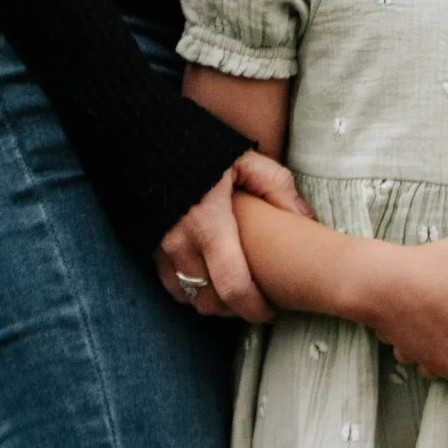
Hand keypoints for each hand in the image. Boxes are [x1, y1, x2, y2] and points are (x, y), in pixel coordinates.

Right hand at [158, 150, 308, 320]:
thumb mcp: (244, 158)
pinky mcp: (145, 245)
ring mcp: (158, 246)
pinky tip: (207, 277)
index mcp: (209, 223)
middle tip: (257, 305)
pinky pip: (169, 283)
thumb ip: (276, 187)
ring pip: (187, 297)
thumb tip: (305, 219)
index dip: (255, 309)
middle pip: (210, 302)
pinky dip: (189, 289)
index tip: (271, 312)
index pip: (233, 287)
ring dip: (211, 303)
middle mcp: (179, 242)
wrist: (141, 134)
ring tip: (233, 294)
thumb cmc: (200, 144)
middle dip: (236, 312)